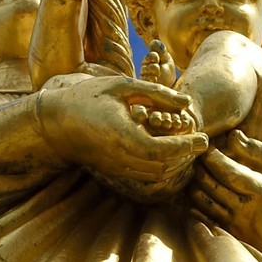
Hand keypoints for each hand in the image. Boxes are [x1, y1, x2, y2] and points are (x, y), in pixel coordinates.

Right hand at [36, 71, 206, 198]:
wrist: (56, 122)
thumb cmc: (88, 97)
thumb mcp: (123, 86)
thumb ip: (156, 93)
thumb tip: (186, 101)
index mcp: (123, 136)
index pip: (164, 151)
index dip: (187, 147)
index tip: (204, 137)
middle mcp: (121, 158)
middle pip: (163, 167)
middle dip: (186, 157)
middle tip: (202, 142)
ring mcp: (117, 168)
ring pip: (155, 175)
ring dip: (176, 164)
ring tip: (190, 147)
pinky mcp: (115, 171)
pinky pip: (145, 175)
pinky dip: (163, 166)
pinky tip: (171, 152)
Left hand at [189, 130, 261, 261]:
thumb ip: (261, 152)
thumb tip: (233, 135)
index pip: (229, 172)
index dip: (213, 158)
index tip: (207, 146)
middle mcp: (244, 209)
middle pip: (211, 184)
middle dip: (199, 166)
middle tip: (196, 153)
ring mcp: (232, 224)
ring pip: (202, 199)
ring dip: (194, 182)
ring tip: (195, 169)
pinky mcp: (224, 233)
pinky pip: (201, 214)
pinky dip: (193, 200)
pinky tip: (195, 188)